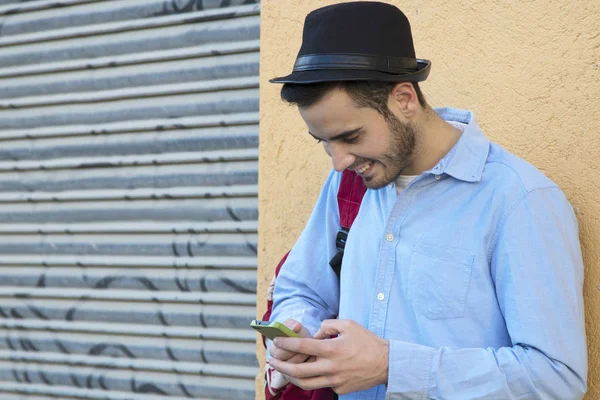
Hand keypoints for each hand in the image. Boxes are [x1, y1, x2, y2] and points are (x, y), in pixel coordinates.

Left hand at [268, 319, 388, 394]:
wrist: (386, 363)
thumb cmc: (367, 341)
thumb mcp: (348, 325)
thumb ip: (328, 325)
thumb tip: (316, 333)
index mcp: (332, 349)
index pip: (302, 347)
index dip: (286, 344)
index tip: (277, 341)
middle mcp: (331, 367)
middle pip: (298, 371)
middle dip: (280, 367)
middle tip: (272, 362)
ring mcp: (335, 380)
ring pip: (306, 383)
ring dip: (291, 378)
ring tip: (283, 372)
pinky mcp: (340, 389)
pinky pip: (322, 384)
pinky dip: (313, 379)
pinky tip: (309, 373)